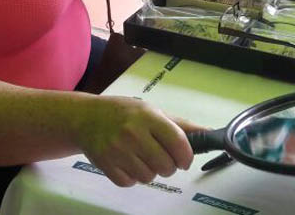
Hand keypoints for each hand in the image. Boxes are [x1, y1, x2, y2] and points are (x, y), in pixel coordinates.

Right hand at [75, 96, 193, 185]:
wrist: (86, 117)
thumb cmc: (123, 113)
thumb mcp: (152, 111)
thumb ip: (180, 125)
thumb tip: (208, 132)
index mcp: (148, 117)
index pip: (178, 143)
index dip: (186, 157)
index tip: (184, 160)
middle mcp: (133, 133)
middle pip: (165, 166)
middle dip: (168, 166)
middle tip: (160, 158)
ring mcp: (118, 150)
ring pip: (149, 177)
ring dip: (149, 172)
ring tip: (141, 157)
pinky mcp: (106, 164)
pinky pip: (130, 182)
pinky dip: (132, 177)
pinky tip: (127, 162)